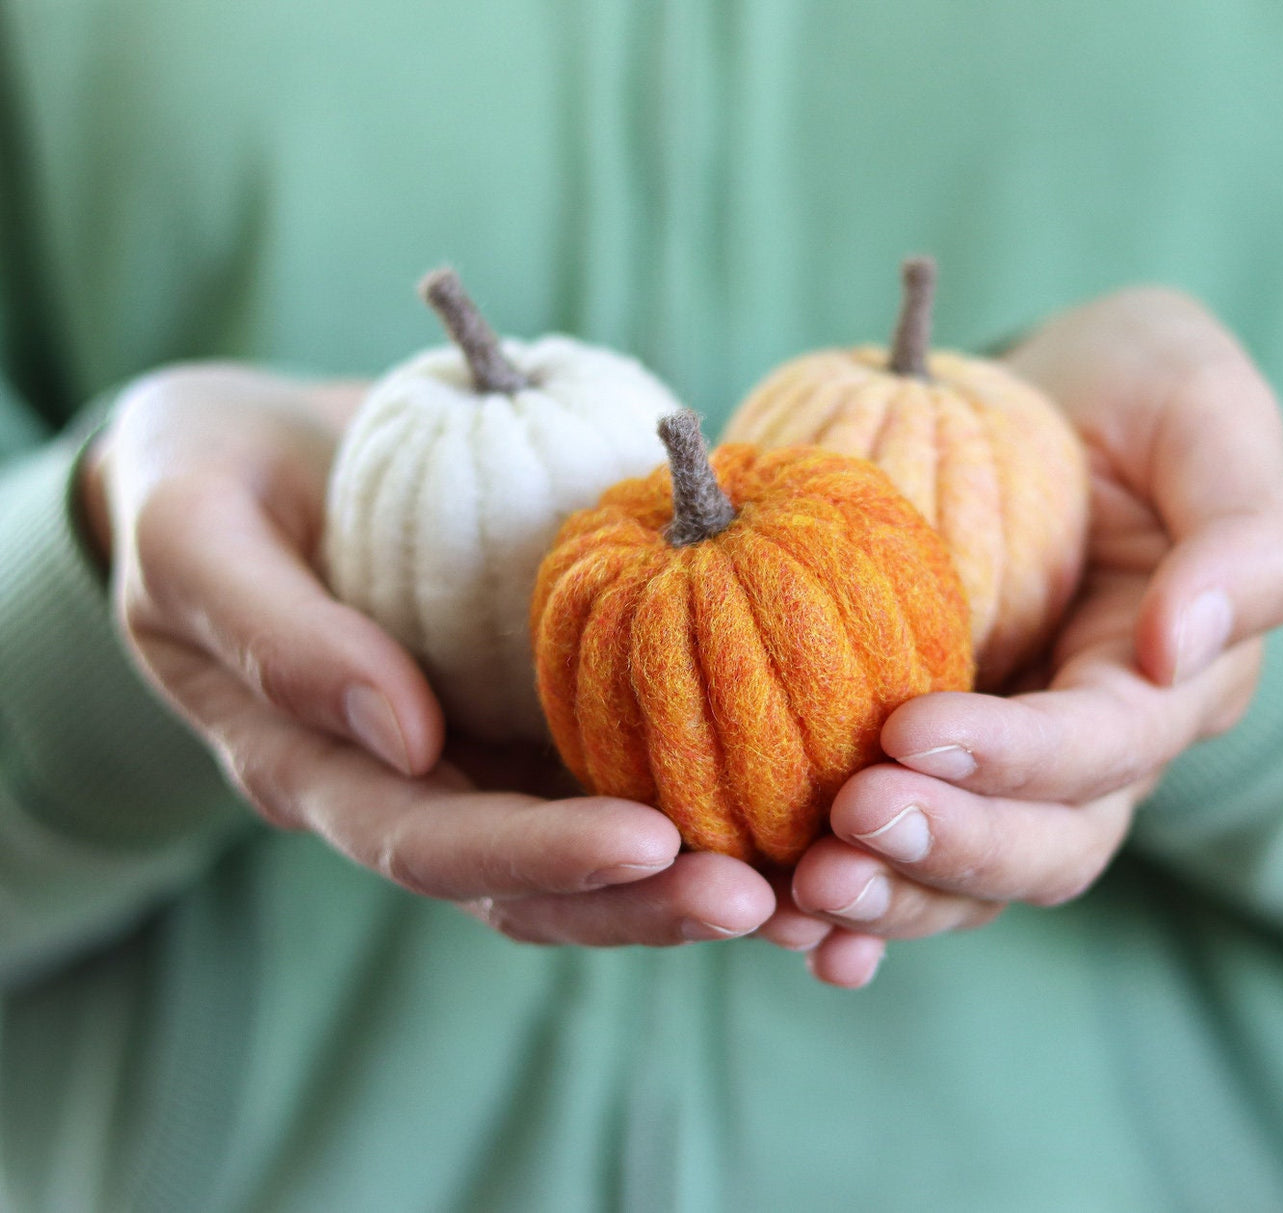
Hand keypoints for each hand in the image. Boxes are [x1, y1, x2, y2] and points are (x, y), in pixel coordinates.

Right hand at [87, 363, 774, 944]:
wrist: (249, 452)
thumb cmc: (200, 485)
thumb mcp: (194, 538)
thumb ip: (275, 635)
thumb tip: (402, 731)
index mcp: (317, 771)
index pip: (429, 844)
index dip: (535, 856)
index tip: (648, 843)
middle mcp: (412, 783)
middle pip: (530, 883)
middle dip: (644, 901)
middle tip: (764, 901)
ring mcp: (479, 751)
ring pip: (590, 845)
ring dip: (695, 872)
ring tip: (808, 885)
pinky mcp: (536, 704)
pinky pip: (623, 757)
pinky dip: (708, 786)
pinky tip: (795, 790)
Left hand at [761, 288, 1282, 986]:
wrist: (1051, 398)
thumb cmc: (1139, 394)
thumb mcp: (1209, 420)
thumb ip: (1242, 537)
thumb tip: (1183, 650)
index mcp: (1166, 682)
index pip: (1104, 748)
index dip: (1016, 756)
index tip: (910, 731)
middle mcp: (1093, 751)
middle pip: (1043, 845)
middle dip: (948, 847)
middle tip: (846, 824)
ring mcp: (1008, 771)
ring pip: (970, 880)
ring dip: (891, 895)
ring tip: (801, 890)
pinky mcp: (932, 768)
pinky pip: (902, 856)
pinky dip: (854, 904)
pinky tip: (784, 917)